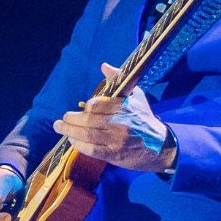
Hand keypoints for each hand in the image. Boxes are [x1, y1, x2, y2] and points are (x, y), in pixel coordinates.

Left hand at [52, 63, 174, 172]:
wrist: (160, 146)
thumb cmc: (144, 118)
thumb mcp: (136, 96)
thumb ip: (118, 80)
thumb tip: (104, 66)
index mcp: (124, 106)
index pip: (97, 104)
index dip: (86, 107)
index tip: (82, 108)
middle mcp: (120, 122)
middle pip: (88, 120)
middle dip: (70, 120)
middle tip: (60, 120)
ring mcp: (117, 140)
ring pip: (87, 135)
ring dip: (70, 132)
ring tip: (60, 128)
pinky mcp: (115, 155)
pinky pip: (92, 150)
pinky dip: (79, 145)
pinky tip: (73, 141)